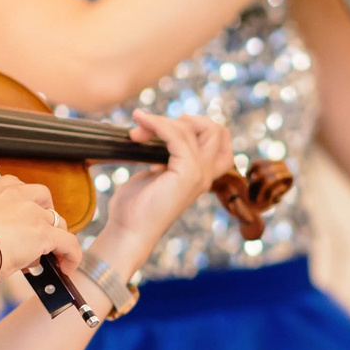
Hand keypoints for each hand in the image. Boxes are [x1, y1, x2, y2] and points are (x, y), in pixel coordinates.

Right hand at [0, 176, 85, 278]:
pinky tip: (67, 265)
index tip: (26, 213)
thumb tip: (11, 246)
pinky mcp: (43, 232)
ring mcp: (31, 212)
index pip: (17, 185)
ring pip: (57, 221)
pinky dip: (71, 255)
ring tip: (51, 254)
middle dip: (46, 213)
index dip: (27, 201)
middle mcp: (15, 196)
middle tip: (42, 232)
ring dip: (56, 236)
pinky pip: (68, 242)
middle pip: (43, 197)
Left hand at [97, 112, 232, 247]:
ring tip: (136, 132)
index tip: (168, 130)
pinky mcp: (187, 173)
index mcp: (202, 175)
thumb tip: (161, 130)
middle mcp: (206, 174)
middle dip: (184, 120)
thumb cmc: (136, 205)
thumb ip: (166, 154)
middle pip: (216, 130)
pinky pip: (177, 135)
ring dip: (160, 121)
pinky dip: (157, 124)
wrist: (128, 230)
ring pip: (192, 129)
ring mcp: (199, 174)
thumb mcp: (156, 172)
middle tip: (152, 128)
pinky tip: (140, 123)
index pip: (221, 139)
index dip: (200, 126)